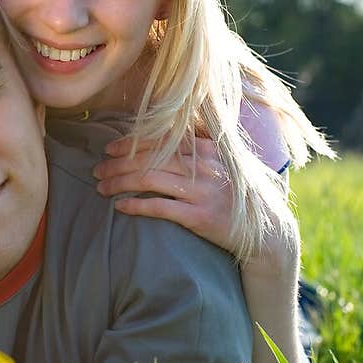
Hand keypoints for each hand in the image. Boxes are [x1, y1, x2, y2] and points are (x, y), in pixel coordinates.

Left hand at [93, 134, 241, 255]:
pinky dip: (136, 205)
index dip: (130, 143)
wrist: (265, 229)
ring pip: (148, 179)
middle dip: (117, 164)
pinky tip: (120, 206)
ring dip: (119, 183)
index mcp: (206, 148)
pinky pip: (159, 207)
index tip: (109, 149)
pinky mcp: (199, 216)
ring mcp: (201, 191)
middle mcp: (202, 165)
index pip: (159, 139)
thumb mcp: (224, 162)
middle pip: (148, 158)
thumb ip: (199, 146)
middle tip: (97, 171)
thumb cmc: (237, 194)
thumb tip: (170, 133)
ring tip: (101, 188)